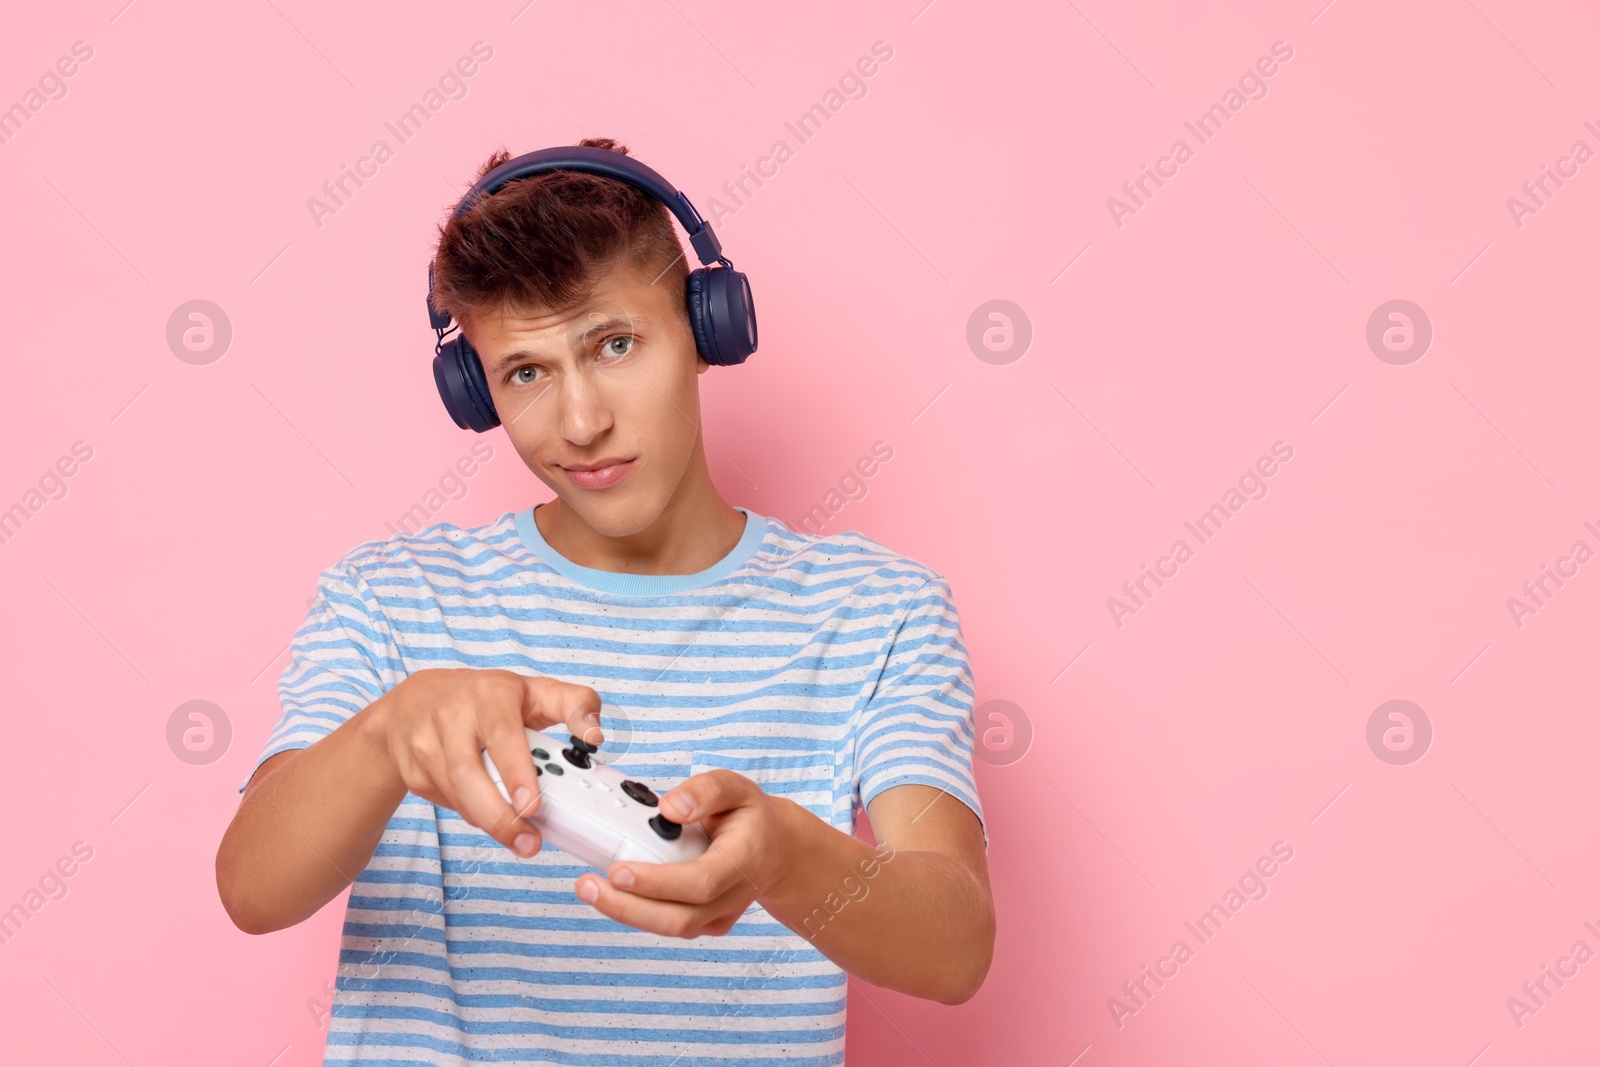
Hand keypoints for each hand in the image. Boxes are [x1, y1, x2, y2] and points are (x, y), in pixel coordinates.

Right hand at [372, 668, 601, 857]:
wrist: (414, 704)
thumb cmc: (486, 699)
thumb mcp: (534, 690)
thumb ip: (575, 705)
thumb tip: (595, 734)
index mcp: (489, 694)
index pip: (503, 733)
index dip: (517, 771)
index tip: (534, 804)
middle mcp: (452, 715)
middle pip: (469, 771)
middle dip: (499, 813)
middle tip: (528, 840)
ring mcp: (426, 743)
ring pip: (456, 792)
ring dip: (488, 821)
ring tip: (520, 839)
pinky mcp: (413, 770)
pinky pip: (446, 801)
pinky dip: (470, 813)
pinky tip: (488, 812)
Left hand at [572, 769, 801, 937]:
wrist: (774, 850)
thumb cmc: (750, 817)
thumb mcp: (736, 787)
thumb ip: (706, 791)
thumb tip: (670, 807)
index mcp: (744, 859)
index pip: (701, 882)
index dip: (658, 882)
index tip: (619, 871)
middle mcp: (733, 895)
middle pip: (679, 917)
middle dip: (628, 907)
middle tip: (588, 885)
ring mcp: (719, 915)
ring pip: (670, 927)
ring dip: (626, 912)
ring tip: (589, 888)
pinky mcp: (704, 923)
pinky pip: (667, 925)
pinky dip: (637, 912)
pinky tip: (612, 893)